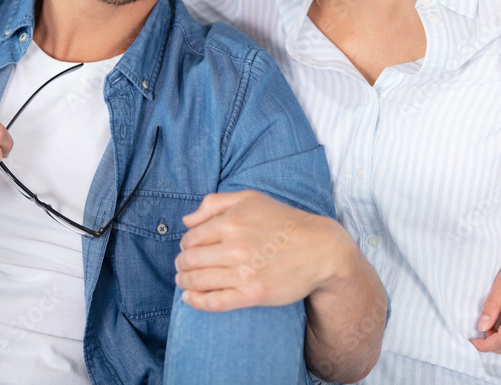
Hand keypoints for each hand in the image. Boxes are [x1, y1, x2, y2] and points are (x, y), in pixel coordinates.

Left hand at [174, 190, 345, 311]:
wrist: (320, 249)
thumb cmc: (283, 221)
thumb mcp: (250, 199)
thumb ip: (215, 204)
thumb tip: (187, 221)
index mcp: (232, 222)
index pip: (191, 238)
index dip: (184, 245)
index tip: (188, 250)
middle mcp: (235, 246)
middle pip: (190, 260)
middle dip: (181, 265)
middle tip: (182, 268)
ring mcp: (244, 272)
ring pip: (198, 281)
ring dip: (184, 283)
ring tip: (184, 282)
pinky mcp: (253, 294)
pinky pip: (215, 302)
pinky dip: (196, 302)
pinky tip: (190, 299)